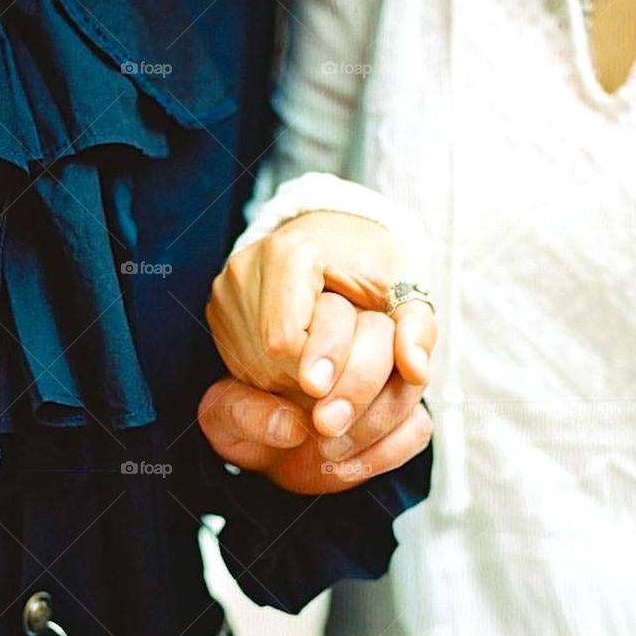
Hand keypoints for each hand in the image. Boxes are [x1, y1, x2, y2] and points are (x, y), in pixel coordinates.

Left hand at [199, 290, 431, 492]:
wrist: (270, 454)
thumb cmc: (245, 419)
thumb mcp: (221, 416)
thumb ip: (241, 412)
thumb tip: (289, 425)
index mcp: (306, 318)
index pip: (336, 309)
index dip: (330, 345)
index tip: (312, 384)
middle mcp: (353, 335)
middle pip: (382, 334)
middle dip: (358, 381)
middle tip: (326, 422)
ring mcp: (386, 375)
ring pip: (409, 380)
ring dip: (373, 420)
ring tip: (328, 452)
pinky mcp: (405, 415)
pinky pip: (417, 427)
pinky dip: (385, 452)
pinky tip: (345, 468)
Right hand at [206, 210, 435, 398]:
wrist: (332, 234)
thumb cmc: (370, 261)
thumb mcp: (404, 285)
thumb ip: (416, 326)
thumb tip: (416, 370)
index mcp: (291, 254)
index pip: (286, 337)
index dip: (311, 368)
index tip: (324, 393)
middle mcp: (247, 270)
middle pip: (269, 356)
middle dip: (308, 381)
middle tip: (339, 400)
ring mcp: (227, 292)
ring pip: (253, 363)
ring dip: (290, 383)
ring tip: (326, 372)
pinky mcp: (220, 310)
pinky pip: (243, 358)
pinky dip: (276, 374)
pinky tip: (303, 364)